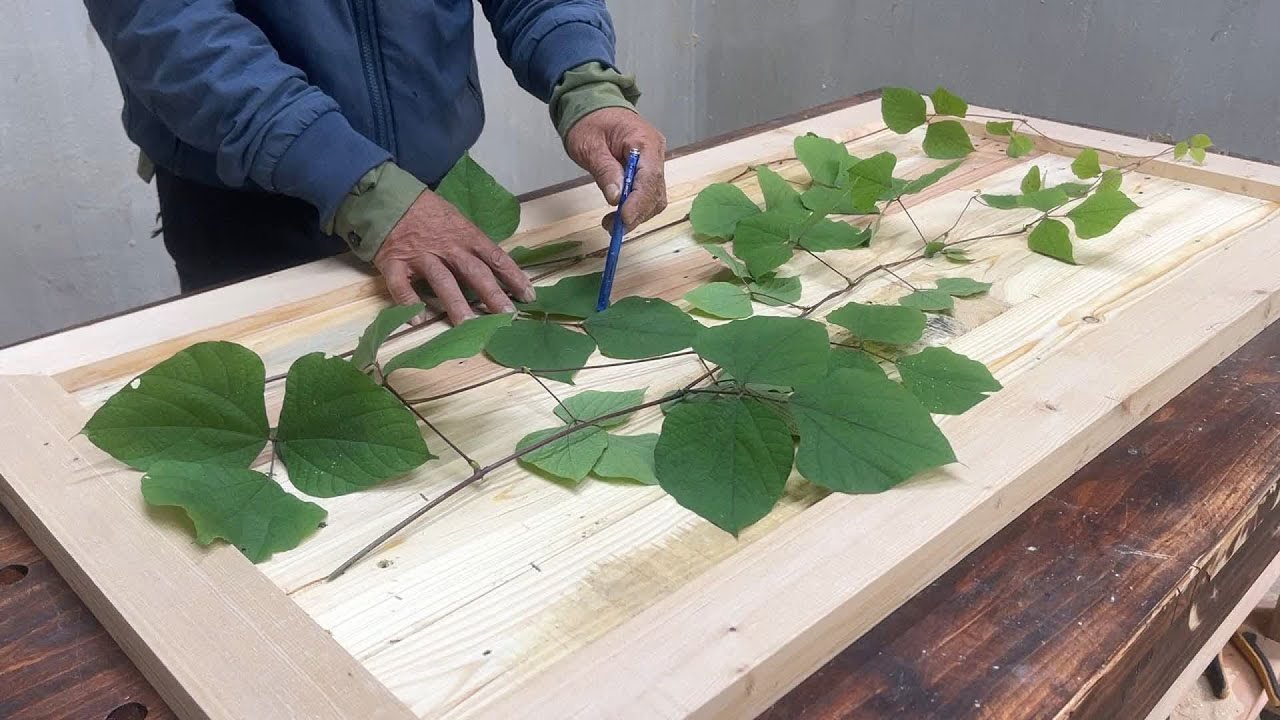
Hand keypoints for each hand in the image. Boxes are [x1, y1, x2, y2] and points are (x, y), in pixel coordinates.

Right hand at [374, 191, 534, 324]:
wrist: (389, 197)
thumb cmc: (428, 212)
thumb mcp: (457, 220)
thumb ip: (473, 243)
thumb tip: (496, 267)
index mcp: (466, 235)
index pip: (495, 257)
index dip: (513, 277)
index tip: (528, 295)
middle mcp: (447, 247)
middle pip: (474, 272)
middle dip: (492, 295)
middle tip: (508, 316)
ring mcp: (421, 256)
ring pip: (442, 281)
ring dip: (456, 304)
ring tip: (468, 325)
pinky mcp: (395, 263)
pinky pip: (401, 286)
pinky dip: (409, 303)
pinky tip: (419, 320)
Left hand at [564, 107, 667, 231]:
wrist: (593, 106)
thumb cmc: (590, 121)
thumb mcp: (589, 145)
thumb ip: (605, 170)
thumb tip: (616, 197)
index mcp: (644, 140)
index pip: (649, 177)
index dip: (638, 202)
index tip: (623, 219)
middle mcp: (656, 152)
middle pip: (655, 191)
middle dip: (637, 213)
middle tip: (612, 227)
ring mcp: (654, 162)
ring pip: (654, 197)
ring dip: (636, 214)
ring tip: (612, 223)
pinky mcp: (648, 170)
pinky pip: (648, 194)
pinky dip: (635, 207)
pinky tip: (618, 214)